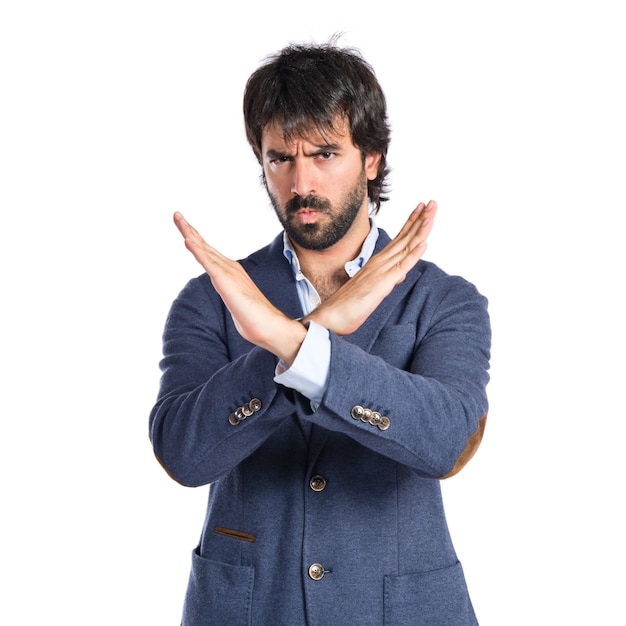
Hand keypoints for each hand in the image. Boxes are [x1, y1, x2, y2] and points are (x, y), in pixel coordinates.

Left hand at [173, 212, 306, 363]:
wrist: (268, 325)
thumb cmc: (254, 319)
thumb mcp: (237, 304)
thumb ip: (233, 299)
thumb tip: (235, 303)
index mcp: (230, 272)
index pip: (209, 252)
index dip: (196, 238)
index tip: (185, 227)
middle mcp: (229, 267)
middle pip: (204, 245)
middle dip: (189, 229)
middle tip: (176, 214)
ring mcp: (227, 272)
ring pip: (203, 249)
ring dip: (189, 233)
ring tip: (178, 218)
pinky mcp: (224, 280)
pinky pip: (207, 262)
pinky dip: (196, 250)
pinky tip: (186, 239)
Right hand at [305, 200, 436, 335]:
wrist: (330, 316)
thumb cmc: (348, 306)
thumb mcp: (373, 291)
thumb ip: (387, 279)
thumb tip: (400, 274)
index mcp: (378, 263)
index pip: (399, 239)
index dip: (412, 223)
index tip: (422, 209)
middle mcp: (380, 262)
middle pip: (404, 237)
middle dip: (420, 219)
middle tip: (432, 202)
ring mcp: (381, 271)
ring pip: (405, 247)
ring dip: (420, 230)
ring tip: (431, 212)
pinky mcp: (381, 284)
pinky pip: (401, 267)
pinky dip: (413, 255)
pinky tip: (423, 243)